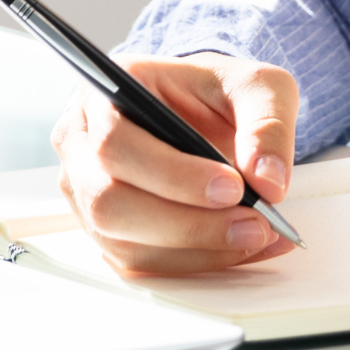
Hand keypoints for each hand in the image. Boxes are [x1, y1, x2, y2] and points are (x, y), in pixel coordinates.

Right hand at [50, 51, 298, 274]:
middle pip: (107, 200)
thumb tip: (268, 181)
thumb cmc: (216, 93)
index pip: (115, 141)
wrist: (202, 112)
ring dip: (193, 250)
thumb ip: (266, 124)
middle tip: (252, 223)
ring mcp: (83, 187)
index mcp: (106, 91)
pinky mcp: (101, 226)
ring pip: (119, 240)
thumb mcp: (257, 86)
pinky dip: (191, 263)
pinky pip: (135, 262)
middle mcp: (81, 140)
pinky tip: (237, 247)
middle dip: (185, 224)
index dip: (171, 173)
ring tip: (255, 235)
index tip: (232, 187)